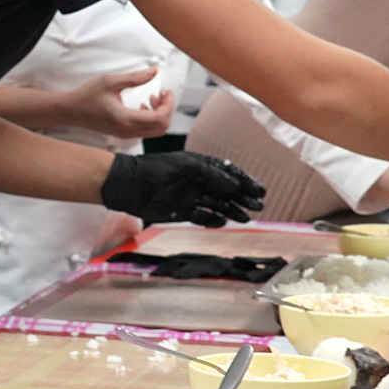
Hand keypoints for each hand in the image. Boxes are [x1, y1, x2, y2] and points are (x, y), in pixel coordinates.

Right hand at [56, 68, 173, 140]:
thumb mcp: (110, 81)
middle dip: (166, 109)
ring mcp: (126, 134)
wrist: (71, 110)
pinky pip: (146, 130)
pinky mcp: (123, 134)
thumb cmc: (87, 96)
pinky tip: (143, 106)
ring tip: (152, 98)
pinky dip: (151, 119)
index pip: (159, 118)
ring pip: (155, 130)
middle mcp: (128, 131)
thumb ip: (135, 77)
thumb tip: (154, 72)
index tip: (165, 91)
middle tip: (162, 94)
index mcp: (126, 119)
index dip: (168, 104)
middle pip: (161, 127)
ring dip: (159, 114)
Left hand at [101, 151, 264, 227]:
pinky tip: (222, 222)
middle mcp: (197, 181)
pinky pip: (202, 217)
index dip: (245, 182)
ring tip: (245, 218)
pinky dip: (213, 220)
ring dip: (232, 211)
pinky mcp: (181, 211)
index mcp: (200, 166)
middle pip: (226, 191)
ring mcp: (190, 197)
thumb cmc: (155, 170)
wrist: (129, 186)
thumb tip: (235, 186)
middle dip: (243, 198)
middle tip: (258, 206)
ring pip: (217, 205)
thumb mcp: (186, 168)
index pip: (228, 173)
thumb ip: (212, 175)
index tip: (259, 191)